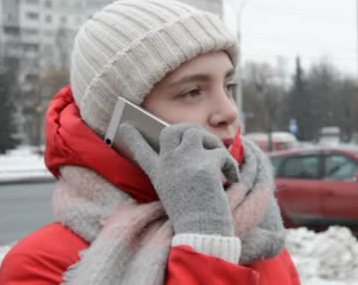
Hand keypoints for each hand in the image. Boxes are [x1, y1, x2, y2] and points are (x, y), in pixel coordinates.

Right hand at [119, 123, 239, 235]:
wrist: (201, 232)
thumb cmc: (192, 217)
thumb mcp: (174, 193)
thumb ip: (178, 172)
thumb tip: (191, 150)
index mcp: (159, 174)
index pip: (141, 151)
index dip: (133, 138)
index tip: (125, 125)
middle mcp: (168, 164)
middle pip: (171, 131)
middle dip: (187, 129)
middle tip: (201, 137)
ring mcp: (185, 162)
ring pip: (196, 133)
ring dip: (211, 142)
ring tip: (220, 158)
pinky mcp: (205, 165)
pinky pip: (222, 153)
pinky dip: (231, 164)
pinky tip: (233, 177)